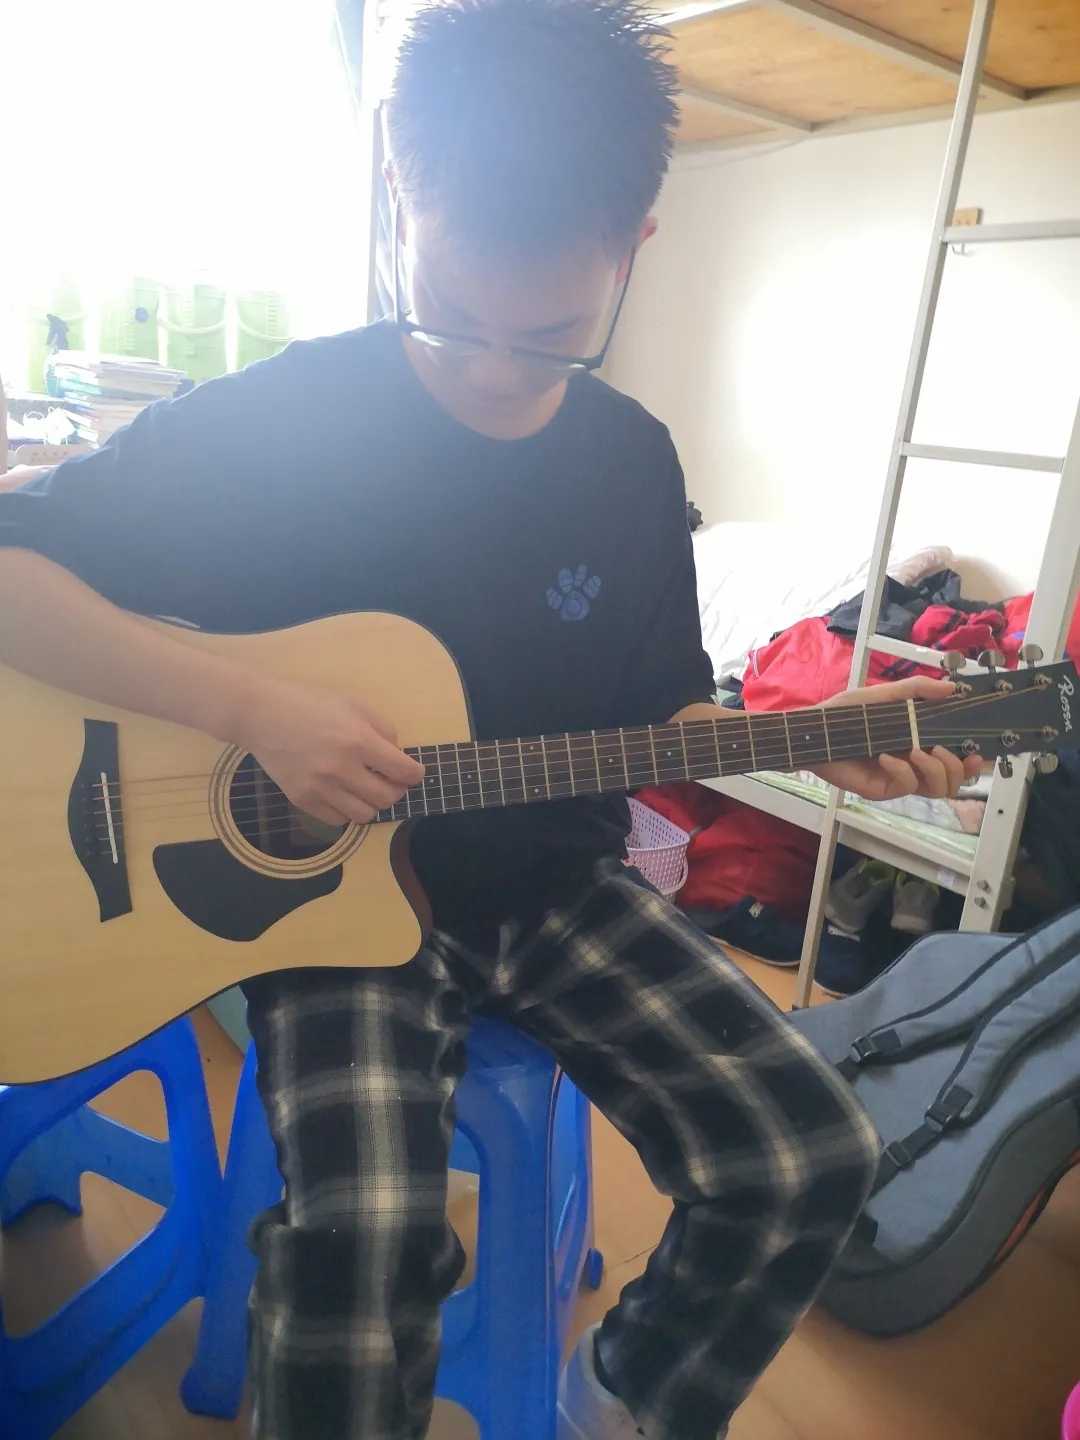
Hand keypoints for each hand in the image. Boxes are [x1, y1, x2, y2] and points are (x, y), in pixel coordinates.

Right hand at [238, 679, 424, 825]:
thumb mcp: (354, 705)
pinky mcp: (301, 800)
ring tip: (365, 788)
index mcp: (358, 741)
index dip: (415, 774)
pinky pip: (337, 819)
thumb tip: (398, 756)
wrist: (261, 714)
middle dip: (396, 790)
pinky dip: (346, 810)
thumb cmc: (311, 703)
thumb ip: (383, 730)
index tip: (413, 773)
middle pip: (387, 798)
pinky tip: (342, 793)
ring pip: (364, 815)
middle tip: (389, 780)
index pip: (403, 772)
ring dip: (371, 803)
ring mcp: (319, 788)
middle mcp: (341, 768)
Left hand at [812, 675, 982, 801]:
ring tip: (917, 752)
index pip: (957, 761)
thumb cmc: (846, 713)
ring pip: (937, 790)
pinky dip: (902, 771)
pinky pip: (906, 786)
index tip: (977, 752)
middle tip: (940, 749)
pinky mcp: (883, 789)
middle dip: (956, 768)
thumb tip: (951, 688)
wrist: (815, 731)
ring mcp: (900, 779)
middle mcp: (915, 764)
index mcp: (920, 742)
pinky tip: (885, 757)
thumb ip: (916, 690)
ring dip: (934, 770)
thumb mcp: (884, 696)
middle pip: (953, 782)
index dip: (973, 763)